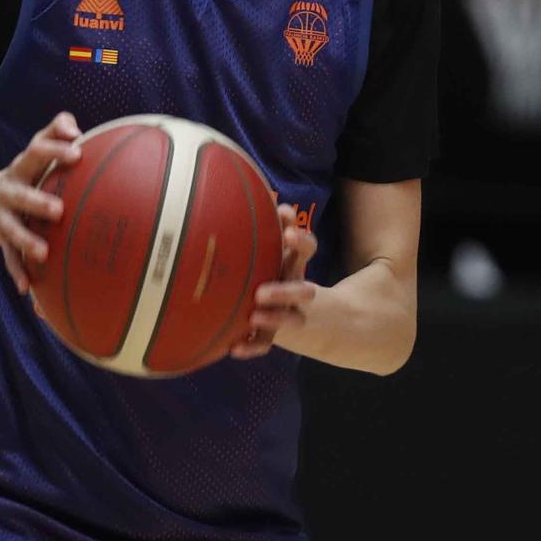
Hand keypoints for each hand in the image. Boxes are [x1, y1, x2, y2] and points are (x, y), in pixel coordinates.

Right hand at [0, 112, 81, 294]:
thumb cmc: (27, 170)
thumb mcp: (36, 149)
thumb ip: (56, 131)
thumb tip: (76, 129)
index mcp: (22, 167)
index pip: (36, 153)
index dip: (55, 151)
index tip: (77, 153)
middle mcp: (9, 190)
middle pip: (21, 194)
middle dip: (37, 202)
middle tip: (59, 210)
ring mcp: (3, 216)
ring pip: (12, 230)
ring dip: (26, 241)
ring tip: (43, 253)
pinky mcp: (1, 238)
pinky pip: (9, 257)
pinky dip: (17, 271)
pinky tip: (27, 287)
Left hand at [229, 205, 317, 359]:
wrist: (290, 311)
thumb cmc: (268, 268)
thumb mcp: (269, 249)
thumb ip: (259, 227)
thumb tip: (236, 192)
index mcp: (293, 264)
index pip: (306, 248)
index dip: (301, 241)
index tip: (288, 233)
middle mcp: (295, 288)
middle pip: (303, 291)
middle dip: (286, 290)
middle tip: (261, 291)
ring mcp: (286, 313)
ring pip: (291, 319)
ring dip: (275, 318)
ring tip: (254, 315)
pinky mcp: (273, 334)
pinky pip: (265, 344)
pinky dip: (251, 347)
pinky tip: (233, 348)